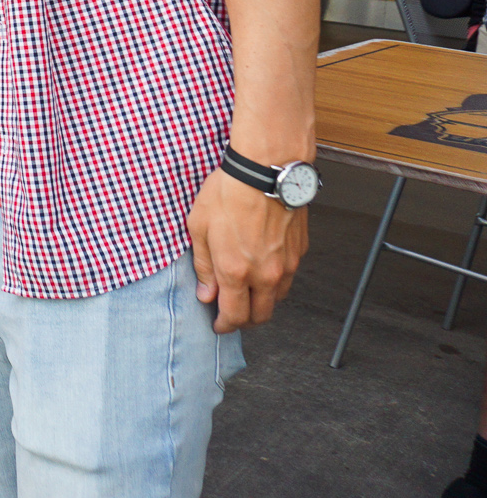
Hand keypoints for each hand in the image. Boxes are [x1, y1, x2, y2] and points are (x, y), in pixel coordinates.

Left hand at [187, 167, 306, 331]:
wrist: (265, 171)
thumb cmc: (229, 192)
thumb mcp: (199, 227)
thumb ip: (204, 265)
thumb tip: (207, 293)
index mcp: (235, 271)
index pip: (234, 316)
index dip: (225, 326)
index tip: (218, 325)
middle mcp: (264, 274)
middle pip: (260, 316)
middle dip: (245, 321)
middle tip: (232, 313)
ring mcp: (285, 265)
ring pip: (277, 299)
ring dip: (262, 302)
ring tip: (246, 292)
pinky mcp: (298, 252)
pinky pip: (287, 277)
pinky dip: (275, 281)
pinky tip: (262, 268)